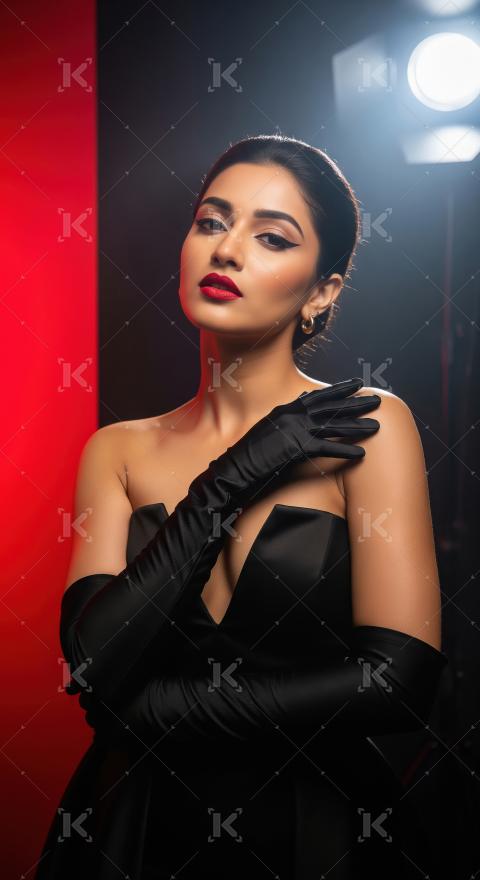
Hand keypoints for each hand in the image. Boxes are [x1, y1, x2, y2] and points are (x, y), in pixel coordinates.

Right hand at [190, 377, 380, 505]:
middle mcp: (292, 415)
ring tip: (377, 426)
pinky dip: (344, 450)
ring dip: (357, 426)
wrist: (234, 467)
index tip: (356, 384)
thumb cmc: (250, 453)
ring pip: (333, 425)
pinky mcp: (295, 448)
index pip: (318, 395)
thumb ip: (286, 419)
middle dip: (355, 402)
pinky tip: (360, 453)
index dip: (339, 390)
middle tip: (376, 399)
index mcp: (285, 409)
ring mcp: (294, 430)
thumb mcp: (268, 429)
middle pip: (331, 406)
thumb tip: (301, 408)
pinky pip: (326, 448)